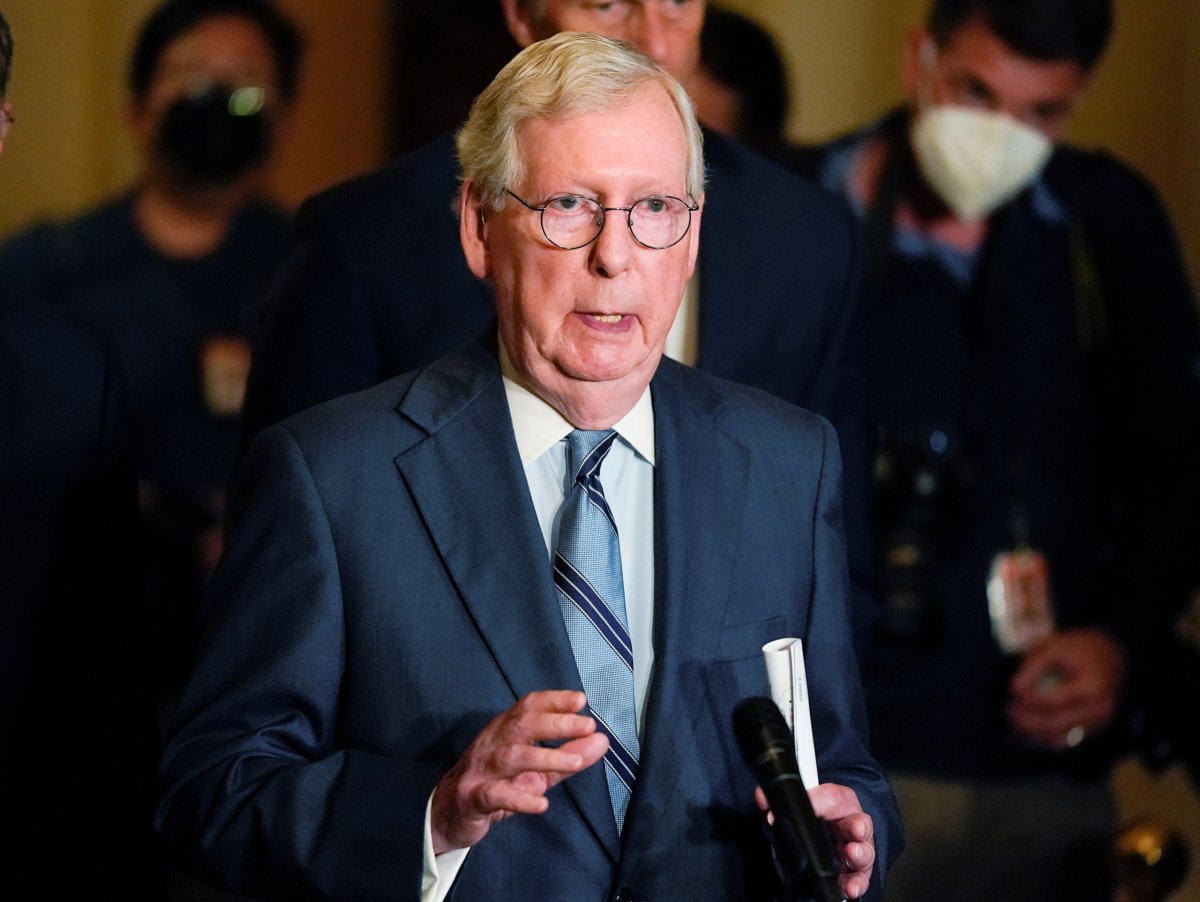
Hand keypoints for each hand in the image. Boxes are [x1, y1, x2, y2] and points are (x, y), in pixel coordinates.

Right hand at [430, 690, 607, 853]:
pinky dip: (519, 798)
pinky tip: (541, 803)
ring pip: (511, 757)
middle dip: (556, 723)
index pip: (528, 706)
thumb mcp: (537, 770)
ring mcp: (481, 770)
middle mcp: (492, 744)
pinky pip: (495, 795)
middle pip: (522, 725)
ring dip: (545, 757)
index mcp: (505, 731)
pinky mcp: (473, 798)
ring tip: (574, 762)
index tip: (581, 700)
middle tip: (586, 725)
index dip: (554, 700)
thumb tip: (601, 740)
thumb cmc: (497, 784)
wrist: (449, 813)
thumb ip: (568, 755)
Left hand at [755, 782, 874, 898]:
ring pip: (864, 851)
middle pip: (859, 824)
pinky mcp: (854, 872)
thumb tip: (761, 796)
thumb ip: (778, 803)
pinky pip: (859, 878)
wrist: (822, 828)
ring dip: (860, 854)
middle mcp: (850, 825)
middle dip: (857, 827)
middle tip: (854, 830)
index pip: (833, 798)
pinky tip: (849, 887)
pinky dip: (856, 883)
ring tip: (852, 855)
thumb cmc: (817, 814)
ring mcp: (854, 849)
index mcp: (837, 803)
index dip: (823, 802)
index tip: (817, 805)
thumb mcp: (797, 807)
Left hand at [1007, 628, 1124, 749]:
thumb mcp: (1056, 646)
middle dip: (1027, 721)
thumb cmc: (1081, 648)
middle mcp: (1099, 711)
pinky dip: (1045, 741)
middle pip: (1056, 723)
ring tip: (1010, 728)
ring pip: (1061, 739)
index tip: (1011, 694)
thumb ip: (1034, 666)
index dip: (1029, 700)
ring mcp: (1099, 723)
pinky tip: (1026, 737)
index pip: (1054, 702)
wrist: (1113, 655)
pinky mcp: (1094, 729)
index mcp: (1091, 688)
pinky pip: (1067, 741)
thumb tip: (1014, 689)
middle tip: (1006, 711)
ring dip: (1033, 736)